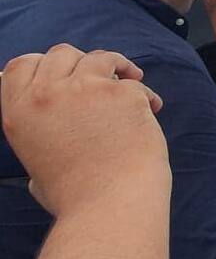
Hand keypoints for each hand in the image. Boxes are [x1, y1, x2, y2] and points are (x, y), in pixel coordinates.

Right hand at [1, 45, 167, 216]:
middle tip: (100, 76)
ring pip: (99, 57)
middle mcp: (46, 95)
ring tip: (131, 78)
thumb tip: (49, 147)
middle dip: (81, 62)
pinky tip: (152, 108)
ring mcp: (84, 90)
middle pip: (60, 54)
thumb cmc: (77, 197)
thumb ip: (41, 143)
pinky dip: (145, 93)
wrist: (109, 205)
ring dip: (117, 65)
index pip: (21, 65)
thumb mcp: (37, 169)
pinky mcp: (121, 93)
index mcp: (18, 112)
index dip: (42, 64)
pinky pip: (134, 82)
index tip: (63, 72)